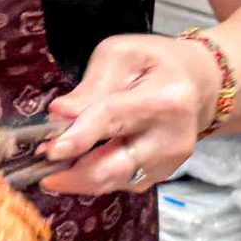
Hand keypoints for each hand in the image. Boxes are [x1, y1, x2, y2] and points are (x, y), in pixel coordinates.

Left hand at [37, 33, 219, 196]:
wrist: (199, 84)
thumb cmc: (156, 63)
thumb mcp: (121, 55)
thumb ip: (90, 87)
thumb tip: (59, 114)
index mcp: (165, 98)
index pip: (114, 120)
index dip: (78, 138)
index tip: (49, 150)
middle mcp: (171, 137)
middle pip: (113, 168)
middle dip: (71, 174)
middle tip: (41, 168)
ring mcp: (169, 162)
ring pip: (112, 182)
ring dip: (77, 178)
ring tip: (54, 165)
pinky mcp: (162, 176)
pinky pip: (119, 184)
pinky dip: (94, 177)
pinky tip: (80, 164)